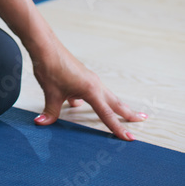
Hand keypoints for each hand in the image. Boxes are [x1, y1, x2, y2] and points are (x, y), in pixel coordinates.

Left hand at [28, 35, 147, 140]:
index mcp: (91, 90)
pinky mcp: (82, 76)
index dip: (118, 128)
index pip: (107, 114)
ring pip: (106, 96)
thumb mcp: (51, 93)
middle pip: (115, 102)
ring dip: (116, 105)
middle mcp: (94, 84)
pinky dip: (95, 98)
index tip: (130, 138)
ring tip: (126, 113)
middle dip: (128, 113)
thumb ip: (50, 112)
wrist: (45, 47)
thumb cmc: (50, 68)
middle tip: (143, 119)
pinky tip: (79, 104)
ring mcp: (89, 79)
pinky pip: (93, 91)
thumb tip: (41, 123)